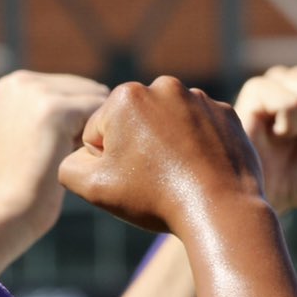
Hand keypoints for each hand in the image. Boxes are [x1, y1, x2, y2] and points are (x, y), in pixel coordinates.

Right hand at [0, 70, 111, 235]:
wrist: (2, 212)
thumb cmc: (22, 185)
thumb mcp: (29, 136)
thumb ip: (54, 113)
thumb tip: (102, 96)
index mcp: (14, 84)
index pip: (73, 88)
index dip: (80, 122)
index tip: (59, 152)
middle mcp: (22, 81)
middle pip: (88, 90)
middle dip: (90, 122)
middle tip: (67, 158)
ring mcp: (36, 92)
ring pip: (96, 101)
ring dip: (94, 131)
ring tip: (68, 159)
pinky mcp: (54, 110)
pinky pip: (100, 115)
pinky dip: (96, 141)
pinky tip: (75, 161)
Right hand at [58, 77, 263, 232]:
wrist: (220, 210)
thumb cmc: (154, 198)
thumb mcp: (92, 188)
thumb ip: (69, 165)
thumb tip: (80, 154)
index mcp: (126, 95)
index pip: (99, 133)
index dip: (106, 163)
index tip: (130, 179)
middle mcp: (165, 86)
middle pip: (135, 124)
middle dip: (137, 148)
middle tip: (153, 180)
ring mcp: (201, 98)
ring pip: (169, 126)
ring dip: (167, 146)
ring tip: (178, 177)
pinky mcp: (227, 114)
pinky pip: (201, 131)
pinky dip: (198, 148)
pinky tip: (201, 172)